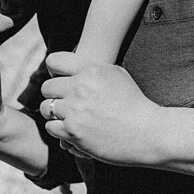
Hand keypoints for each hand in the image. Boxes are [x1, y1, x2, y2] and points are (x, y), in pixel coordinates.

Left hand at [38, 51, 164, 167]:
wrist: (147, 132)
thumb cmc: (134, 103)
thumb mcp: (117, 74)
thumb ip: (92, 68)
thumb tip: (71, 67)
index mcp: (90, 70)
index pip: (53, 61)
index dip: (54, 71)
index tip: (62, 80)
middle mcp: (80, 88)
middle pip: (47, 87)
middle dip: (54, 95)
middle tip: (66, 103)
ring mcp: (75, 110)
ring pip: (46, 108)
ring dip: (54, 113)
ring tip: (69, 117)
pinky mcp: (73, 132)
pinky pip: (51, 127)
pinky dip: (59, 130)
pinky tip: (72, 130)